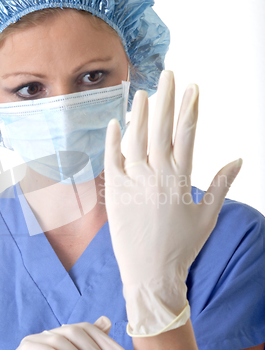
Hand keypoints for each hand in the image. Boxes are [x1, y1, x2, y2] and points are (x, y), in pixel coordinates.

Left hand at [104, 70, 241, 335]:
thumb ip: (221, 185)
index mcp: (181, 180)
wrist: (150, 275)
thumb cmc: (182, 247)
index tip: (193, 87)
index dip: (190, 108)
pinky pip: (111, 161)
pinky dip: (112, 142)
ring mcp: (133, 183)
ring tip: (142, 92)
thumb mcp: (207, 217)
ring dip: (139, 114)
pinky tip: (115, 123)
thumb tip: (238, 160)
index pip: (187, 135)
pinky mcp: (114, 193)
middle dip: (166, 99)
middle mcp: (157, 177)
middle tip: (169, 74)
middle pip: (162, 129)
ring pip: (135, 140)